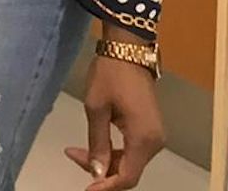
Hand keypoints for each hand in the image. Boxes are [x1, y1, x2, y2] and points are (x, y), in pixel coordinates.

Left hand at [62, 42, 163, 190]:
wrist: (128, 51)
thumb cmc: (110, 75)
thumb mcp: (96, 108)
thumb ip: (97, 143)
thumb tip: (97, 172)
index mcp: (144, 139)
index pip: (127, 176)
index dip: (106, 186)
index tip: (86, 189)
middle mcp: (155, 142)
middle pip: (129, 171)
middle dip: (101, 171)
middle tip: (72, 155)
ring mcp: (155, 136)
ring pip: (131, 162)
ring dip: (106, 161)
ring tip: (77, 150)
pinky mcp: (150, 129)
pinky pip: (133, 150)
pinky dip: (115, 152)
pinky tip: (95, 145)